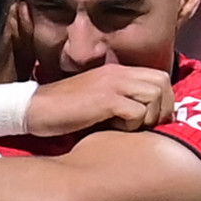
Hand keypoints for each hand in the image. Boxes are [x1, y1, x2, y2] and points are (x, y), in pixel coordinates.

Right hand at [31, 63, 171, 135]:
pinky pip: (137, 112)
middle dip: (163, 109)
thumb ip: (122, 102)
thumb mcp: (99, 101)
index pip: (160, 77)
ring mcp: (112, 84)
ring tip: (129, 127)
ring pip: (154, 95)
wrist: (36, 108)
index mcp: (118, 72)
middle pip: (163, 83)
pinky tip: (113, 128)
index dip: (165, 101)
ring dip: (148, 117)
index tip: (155, 120)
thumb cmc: (66, 111)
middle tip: (149, 126)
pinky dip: (131, 125)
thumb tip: (149, 120)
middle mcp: (118, 73)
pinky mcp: (105, 99)